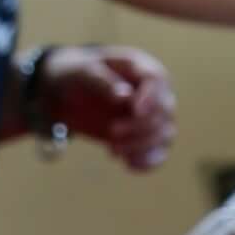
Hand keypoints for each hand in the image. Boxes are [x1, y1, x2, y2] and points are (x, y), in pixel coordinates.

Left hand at [37, 47, 178, 171]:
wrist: (69, 94)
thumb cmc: (78, 76)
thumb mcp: (83, 72)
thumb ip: (103, 81)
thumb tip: (124, 96)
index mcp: (142, 69)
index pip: (157, 81)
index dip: (150, 97)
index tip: (134, 110)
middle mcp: (155, 92)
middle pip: (163, 111)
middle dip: (139, 125)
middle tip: (111, 132)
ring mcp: (154, 117)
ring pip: (164, 134)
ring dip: (141, 146)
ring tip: (112, 151)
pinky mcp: (146, 138)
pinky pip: (159, 153)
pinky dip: (148, 162)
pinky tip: (129, 165)